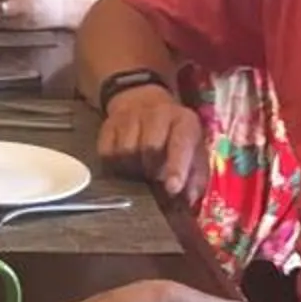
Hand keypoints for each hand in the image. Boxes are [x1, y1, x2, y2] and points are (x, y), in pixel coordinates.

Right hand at [95, 81, 203, 197]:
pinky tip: (123, 164)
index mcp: (184, 122)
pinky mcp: (109, 123)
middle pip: (149, 148)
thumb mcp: (193, 149)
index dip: (177, 167)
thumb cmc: (174, 135)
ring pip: (125, 150)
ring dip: (131, 168)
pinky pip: (106, 152)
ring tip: (138, 170)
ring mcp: (130, 116)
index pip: (180, 144)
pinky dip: (113, 164)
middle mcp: (157, 113)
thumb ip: (195, 176)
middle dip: (151, 170)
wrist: (144, 101)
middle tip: (152, 177)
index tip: (172, 188)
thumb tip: (189, 200)